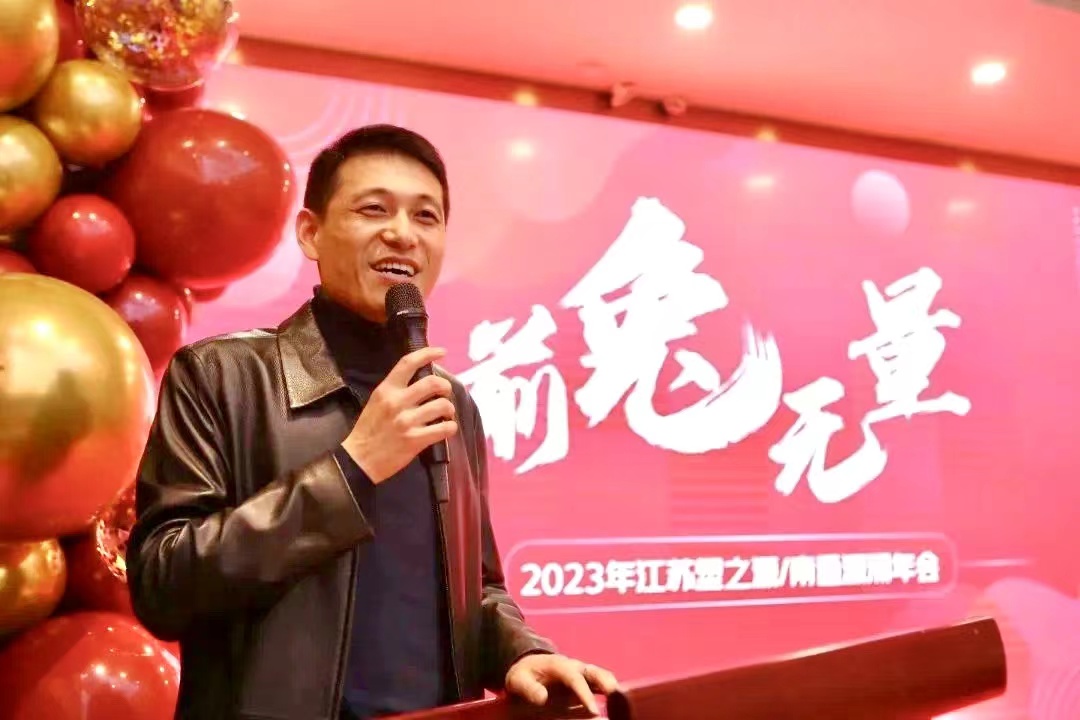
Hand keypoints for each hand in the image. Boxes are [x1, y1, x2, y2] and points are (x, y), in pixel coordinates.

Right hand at [341, 346, 457, 483]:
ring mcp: (407, 421)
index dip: (428, 354)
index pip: (408, 363)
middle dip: (445, 386)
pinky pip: (445, 428)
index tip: (442, 352)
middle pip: (433, 383)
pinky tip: (446, 429)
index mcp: (386, 390)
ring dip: (449, 409)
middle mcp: (397, 402)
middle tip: (445, 392)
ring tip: (446, 414)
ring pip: (442, 405)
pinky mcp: (416, 440)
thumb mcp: (376, 402)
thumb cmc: (368, 430)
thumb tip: (421, 382)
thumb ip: (395, 391)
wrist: (359, 459)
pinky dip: (450, 427)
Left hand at [505, 653, 617, 715]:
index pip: (575, 678)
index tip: (593, 710)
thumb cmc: (523, 676)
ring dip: (611, 687)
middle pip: (595, 672)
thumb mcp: (518, 681)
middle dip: (606, 682)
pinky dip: (609, 695)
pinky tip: (616, 708)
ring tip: (621, 702)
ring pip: (602, 677)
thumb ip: (529, 688)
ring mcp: (582, 675)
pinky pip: (600, 687)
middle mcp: (575, 667)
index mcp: (559, 665)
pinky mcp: (585, 684)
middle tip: (615, 696)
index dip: (585, 694)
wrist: (527, 669)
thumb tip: (543, 698)